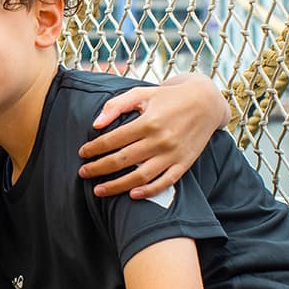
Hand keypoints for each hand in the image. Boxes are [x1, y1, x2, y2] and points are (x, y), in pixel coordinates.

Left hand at [78, 74, 227, 198]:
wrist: (206, 102)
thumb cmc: (169, 96)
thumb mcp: (142, 93)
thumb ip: (117, 105)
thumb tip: (96, 124)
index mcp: (148, 121)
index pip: (112, 140)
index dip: (94, 148)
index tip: (82, 153)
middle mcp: (160, 140)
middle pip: (121, 161)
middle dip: (98, 169)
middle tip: (83, 173)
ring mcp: (173, 154)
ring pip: (139, 177)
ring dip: (116, 186)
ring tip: (98, 190)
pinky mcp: (184, 164)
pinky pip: (165, 183)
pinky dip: (148, 191)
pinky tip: (132, 195)